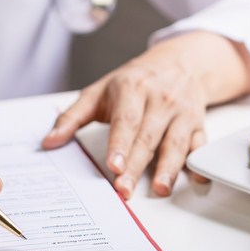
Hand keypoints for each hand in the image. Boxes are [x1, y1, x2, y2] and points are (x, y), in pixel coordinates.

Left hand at [44, 54, 207, 198]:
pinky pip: (201, 144)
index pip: (126, 120)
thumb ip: (72, 117)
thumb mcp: (99, 91)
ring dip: (169, 168)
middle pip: (148, 137)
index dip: (120, 144)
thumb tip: (49, 142)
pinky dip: (199, 162)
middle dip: (136, 165)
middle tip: (124, 189)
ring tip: (160, 188)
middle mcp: (160, 100)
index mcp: (133, 90)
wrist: (180, 61)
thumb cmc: (134, 80)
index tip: (114, 165)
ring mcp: (181, 113)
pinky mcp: (198, 124)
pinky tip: (195, 178)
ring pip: (176, 143)